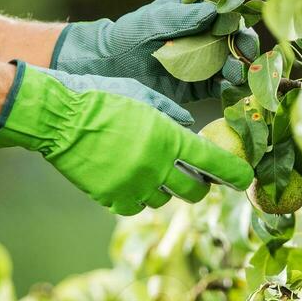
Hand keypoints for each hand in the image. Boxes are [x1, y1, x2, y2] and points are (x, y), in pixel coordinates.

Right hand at [0, 64, 253, 215]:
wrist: (57, 117)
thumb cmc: (100, 96)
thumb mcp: (142, 94)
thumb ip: (170, 113)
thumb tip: (189, 127)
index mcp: (168, 137)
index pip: (213, 163)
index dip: (234, 174)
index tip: (244, 179)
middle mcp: (155, 166)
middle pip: (193, 191)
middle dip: (199, 186)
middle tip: (194, 177)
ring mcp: (133, 185)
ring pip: (163, 200)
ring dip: (164, 188)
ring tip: (150, 170)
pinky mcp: (110, 198)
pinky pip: (135, 207)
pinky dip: (138, 197)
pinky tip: (130, 181)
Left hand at [52, 0, 260, 103]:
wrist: (108, 67)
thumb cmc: (129, 35)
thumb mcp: (155, 20)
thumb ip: (184, 16)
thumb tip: (216, 9)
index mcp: (196, 15)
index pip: (226, 14)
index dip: (238, 19)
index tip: (240, 26)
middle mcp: (204, 38)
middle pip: (235, 40)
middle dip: (245, 46)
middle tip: (247, 52)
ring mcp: (202, 62)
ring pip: (232, 64)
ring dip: (240, 68)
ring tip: (236, 73)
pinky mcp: (197, 87)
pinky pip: (220, 87)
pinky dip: (229, 88)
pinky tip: (230, 88)